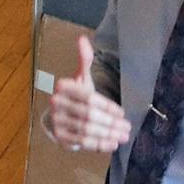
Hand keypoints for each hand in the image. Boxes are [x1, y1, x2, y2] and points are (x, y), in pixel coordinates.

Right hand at [48, 35, 131, 151]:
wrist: (61, 115)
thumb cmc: (77, 96)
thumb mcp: (82, 78)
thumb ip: (84, 59)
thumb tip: (82, 39)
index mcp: (64, 87)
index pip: (89, 98)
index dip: (107, 107)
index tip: (123, 113)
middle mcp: (57, 103)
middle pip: (88, 115)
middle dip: (110, 123)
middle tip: (127, 128)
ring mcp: (57, 121)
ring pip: (86, 129)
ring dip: (107, 134)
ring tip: (123, 136)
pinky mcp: (60, 136)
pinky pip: (82, 141)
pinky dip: (98, 144)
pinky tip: (112, 144)